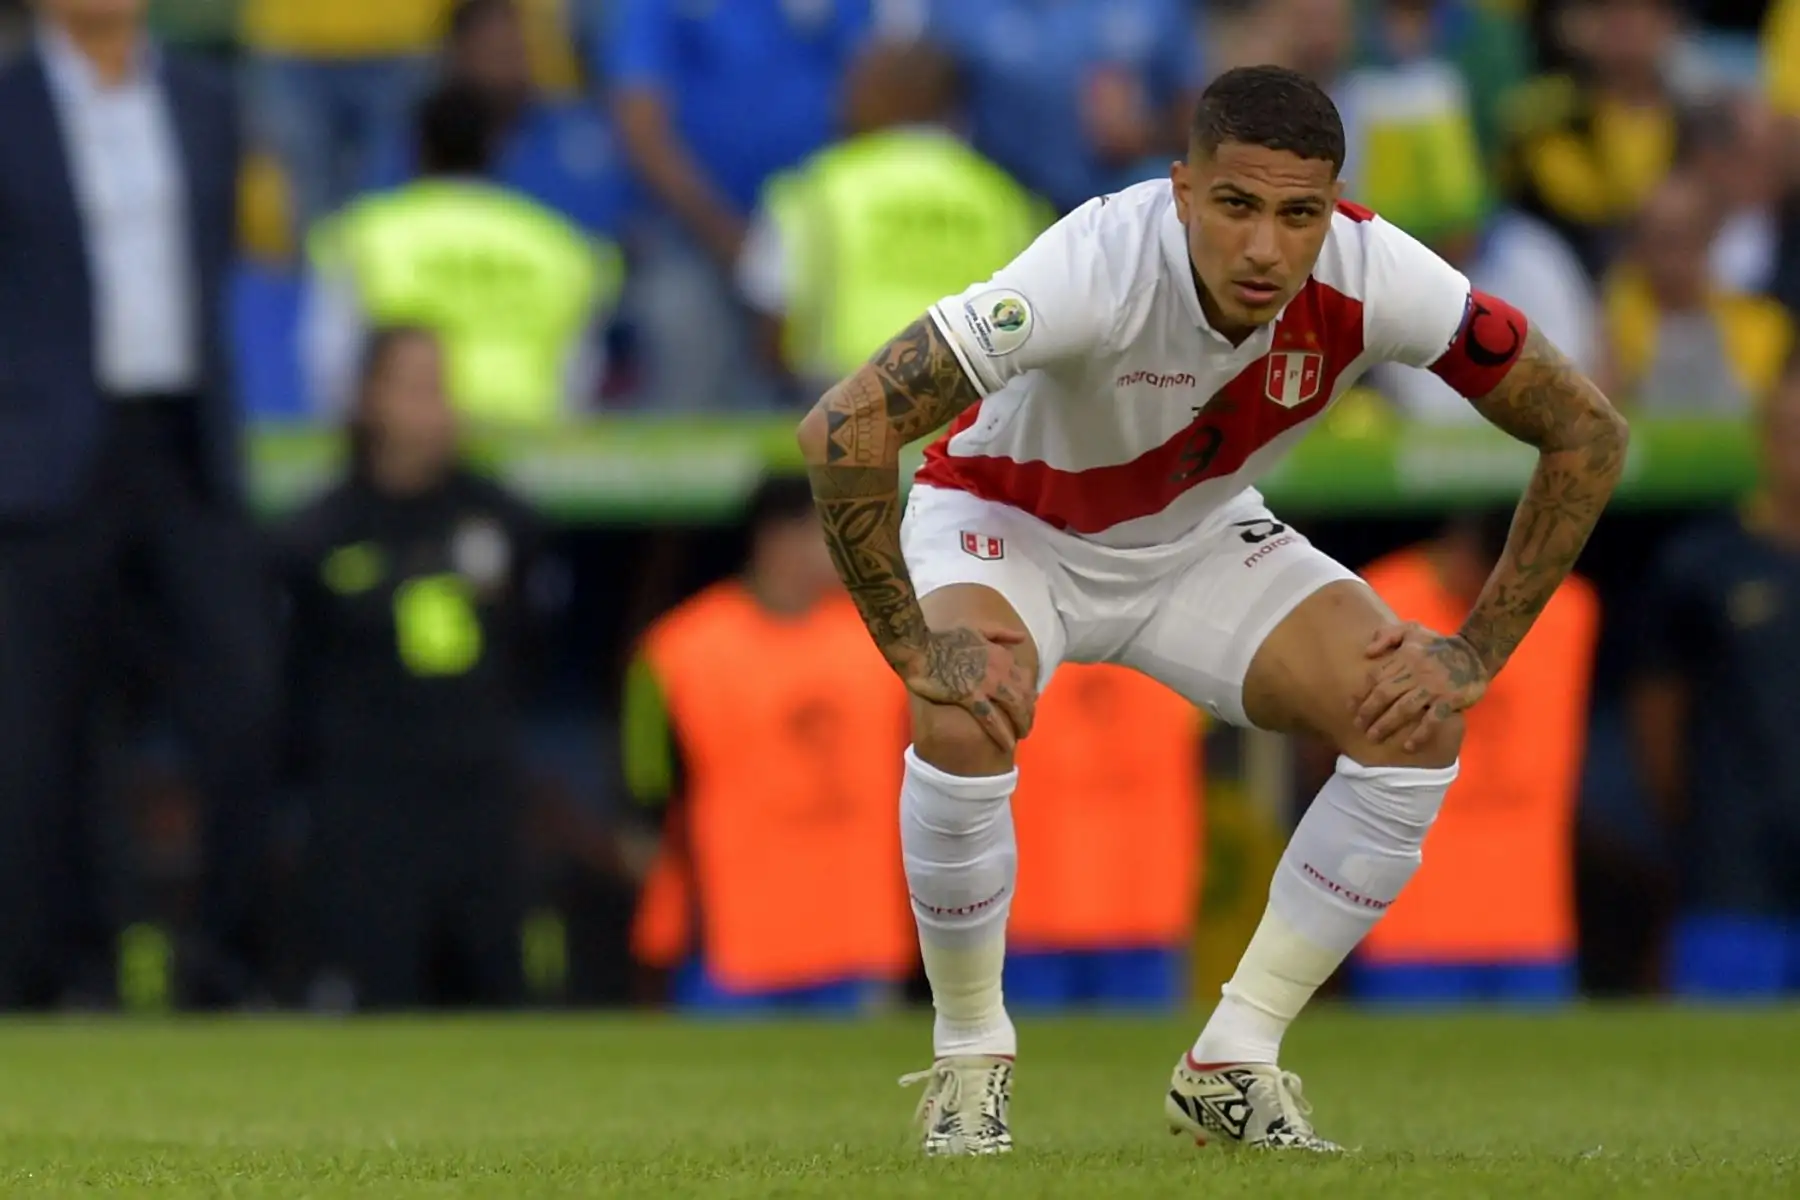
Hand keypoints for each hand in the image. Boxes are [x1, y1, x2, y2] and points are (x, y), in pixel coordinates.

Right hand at [901, 624, 1036, 751]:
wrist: (919, 646)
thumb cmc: (944, 638)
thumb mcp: (977, 629)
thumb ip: (1001, 634)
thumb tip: (1021, 637)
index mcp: (1001, 654)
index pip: (1025, 678)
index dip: (1028, 694)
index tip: (1028, 705)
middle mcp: (999, 669)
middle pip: (1024, 696)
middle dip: (1028, 714)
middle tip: (1026, 727)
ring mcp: (986, 683)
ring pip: (1013, 707)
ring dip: (1021, 724)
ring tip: (1020, 736)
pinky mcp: (970, 696)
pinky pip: (991, 718)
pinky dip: (1001, 733)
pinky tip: (1007, 744)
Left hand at [1351, 623, 1488, 751]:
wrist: (1476, 651)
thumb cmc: (1439, 643)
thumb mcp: (1412, 629)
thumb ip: (1387, 635)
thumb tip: (1366, 652)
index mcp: (1404, 658)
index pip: (1376, 677)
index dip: (1360, 693)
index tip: (1349, 707)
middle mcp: (1415, 673)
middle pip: (1385, 695)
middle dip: (1368, 712)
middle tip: (1357, 726)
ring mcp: (1432, 688)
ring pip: (1403, 709)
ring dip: (1386, 724)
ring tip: (1373, 737)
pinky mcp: (1449, 700)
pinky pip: (1432, 720)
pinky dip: (1420, 734)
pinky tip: (1408, 746)